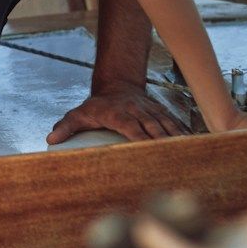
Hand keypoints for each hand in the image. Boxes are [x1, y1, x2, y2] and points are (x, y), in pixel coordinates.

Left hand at [47, 84, 187, 143]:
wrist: (116, 85)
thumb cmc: (96, 106)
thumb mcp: (78, 114)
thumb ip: (65, 127)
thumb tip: (50, 140)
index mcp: (118, 114)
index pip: (131, 128)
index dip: (140, 140)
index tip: (148, 154)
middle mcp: (137, 111)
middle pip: (153, 128)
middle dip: (164, 144)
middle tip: (173, 162)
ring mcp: (151, 110)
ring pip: (167, 125)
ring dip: (178, 139)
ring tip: (189, 156)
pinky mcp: (160, 111)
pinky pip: (175, 122)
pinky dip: (185, 133)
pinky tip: (196, 146)